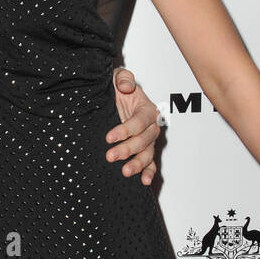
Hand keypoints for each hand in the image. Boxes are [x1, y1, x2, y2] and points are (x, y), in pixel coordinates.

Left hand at [106, 67, 161, 184]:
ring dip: (137, 164)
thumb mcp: (116, 77)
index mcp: (146, 109)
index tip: (109, 137)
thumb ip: (123, 78)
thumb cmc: (115, 88)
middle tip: (111, 156)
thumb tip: (126, 87)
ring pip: (148, 154)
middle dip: (128, 149)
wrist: (111, 99)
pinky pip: (150, 163)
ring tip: (125, 171)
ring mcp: (147, 140)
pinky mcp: (142, 150)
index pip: (139, 121)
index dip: (126, 129)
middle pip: (144, 140)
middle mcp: (150, 126)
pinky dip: (148, 172)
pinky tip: (143, 181)